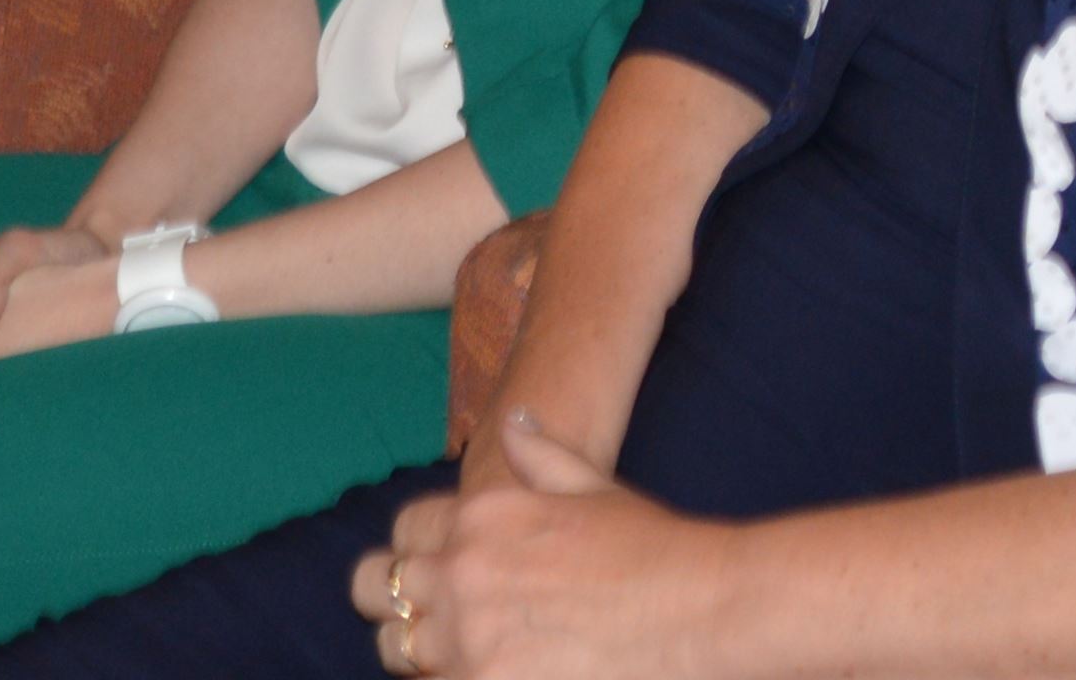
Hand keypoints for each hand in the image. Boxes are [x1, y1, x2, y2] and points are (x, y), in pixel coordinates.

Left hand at [359, 420, 734, 679]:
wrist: (699, 609)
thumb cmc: (654, 550)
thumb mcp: (595, 488)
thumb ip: (542, 456)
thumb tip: (514, 422)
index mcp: (484, 512)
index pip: (405, 530)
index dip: (422, 552)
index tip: (447, 573)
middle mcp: (464, 568)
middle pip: (376, 587)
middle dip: (399, 602)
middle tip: (440, 622)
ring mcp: (468, 634)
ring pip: (394, 649)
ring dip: (423, 653)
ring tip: (472, 654)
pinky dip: (452, 678)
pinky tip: (496, 670)